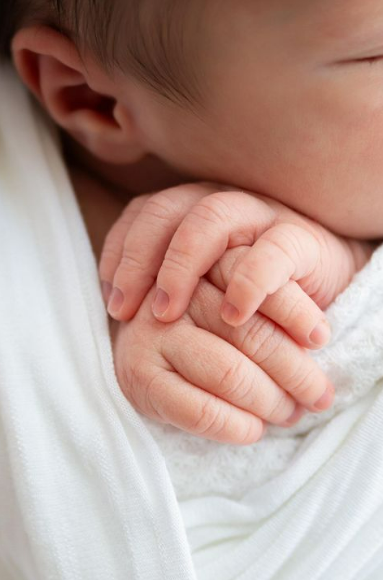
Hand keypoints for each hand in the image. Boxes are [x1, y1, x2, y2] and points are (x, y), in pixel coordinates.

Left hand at [101, 183, 369, 347]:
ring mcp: (262, 215)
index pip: (143, 215)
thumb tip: (116, 310)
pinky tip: (233, 315)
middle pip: (166, 210)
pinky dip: (248, 282)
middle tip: (124, 312)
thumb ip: (168, 288)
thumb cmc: (253, 294)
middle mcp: (222, 203)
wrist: (323, 290)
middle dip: (138, 260)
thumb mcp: (204, 289)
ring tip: (167, 314)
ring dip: (180, 266)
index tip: (110, 302)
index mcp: (193, 211)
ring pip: (210, 218)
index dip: (118, 253)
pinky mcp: (301, 239)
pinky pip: (272, 251)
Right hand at [111, 248, 333, 444]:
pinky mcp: (138, 378)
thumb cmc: (210, 323)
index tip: (321, 339)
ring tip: (291, 413)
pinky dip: (236, 427)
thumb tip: (317, 339)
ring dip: (271, 402)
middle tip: (320, 395)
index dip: (297, 312)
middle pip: (250, 333)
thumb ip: (268, 299)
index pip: (258, 279)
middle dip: (297, 372)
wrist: (147, 347)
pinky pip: (199, 411)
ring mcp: (149, 335)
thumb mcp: (240, 296)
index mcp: (203, 261)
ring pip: (230, 374)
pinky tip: (253, 430)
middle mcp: (174, 294)